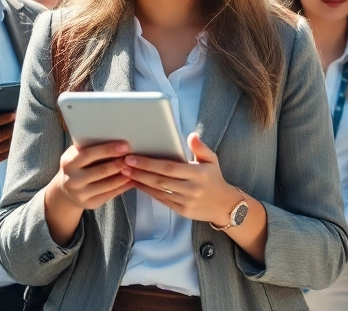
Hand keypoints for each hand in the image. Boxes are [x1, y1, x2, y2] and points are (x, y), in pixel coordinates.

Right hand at [0, 109, 14, 178]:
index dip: (6, 117)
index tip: (15, 112)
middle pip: (2, 135)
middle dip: (13, 127)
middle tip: (22, 121)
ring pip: (3, 147)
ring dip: (13, 139)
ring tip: (20, 131)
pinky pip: (0, 158)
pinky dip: (8, 150)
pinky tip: (13, 144)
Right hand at [48, 141, 134, 211]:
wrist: (66, 190)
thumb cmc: (78, 165)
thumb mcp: (76, 155)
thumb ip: (90, 147)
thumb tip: (115, 136)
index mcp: (68, 163)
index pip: (88, 154)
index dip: (107, 150)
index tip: (125, 146)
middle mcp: (72, 180)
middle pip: (101, 171)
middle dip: (119, 163)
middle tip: (133, 157)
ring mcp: (80, 194)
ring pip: (108, 184)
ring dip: (124, 175)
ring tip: (136, 168)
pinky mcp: (89, 204)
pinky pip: (110, 194)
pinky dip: (123, 186)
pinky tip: (132, 179)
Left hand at [122, 133, 236, 225]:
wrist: (224, 205)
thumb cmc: (214, 178)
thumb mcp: (212, 159)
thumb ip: (200, 147)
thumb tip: (190, 136)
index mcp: (198, 173)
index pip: (169, 167)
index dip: (149, 163)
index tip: (133, 157)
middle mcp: (192, 188)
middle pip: (160, 180)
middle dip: (140, 172)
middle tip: (122, 164)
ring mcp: (186, 201)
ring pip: (158, 191)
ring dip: (140, 182)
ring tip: (125, 173)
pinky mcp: (182, 211)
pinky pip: (162, 200)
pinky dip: (148, 192)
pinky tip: (138, 184)